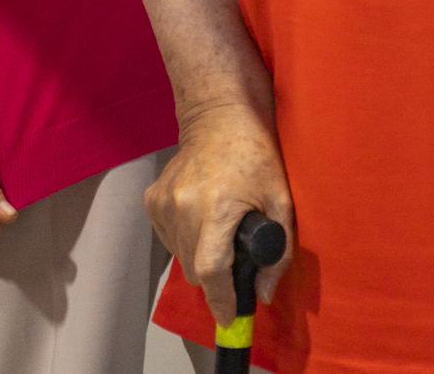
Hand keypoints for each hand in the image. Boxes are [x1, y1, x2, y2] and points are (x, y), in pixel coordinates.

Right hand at [147, 102, 292, 322]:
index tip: (231, 317)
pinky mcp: (151, 200)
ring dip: (201, 256)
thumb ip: (278, 250)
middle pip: (195, 269)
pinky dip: (187, 238)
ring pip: (181, 256)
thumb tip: (265, 293)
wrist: (218, 116)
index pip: (211, 271)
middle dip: (217, 277)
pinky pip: (170, 238)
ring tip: (222, 229)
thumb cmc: (257, 153)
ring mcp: (162, 204)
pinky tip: (204, 214)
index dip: (222, 299)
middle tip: (238, 266)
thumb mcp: (281, 198)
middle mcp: (182, 208)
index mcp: (217, 208)